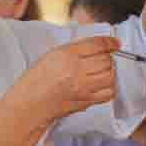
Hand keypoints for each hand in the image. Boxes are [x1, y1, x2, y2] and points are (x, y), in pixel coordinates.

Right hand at [2, 36, 120, 130]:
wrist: (31, 102)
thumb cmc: (38, 78)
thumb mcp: (53, 54)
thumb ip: (76, 49)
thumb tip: (99, 47)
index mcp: (66, 55)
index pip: (96, 44)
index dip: (109, 42)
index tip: (115, 43)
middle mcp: (77, 71)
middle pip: (106, 60)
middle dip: (110, 57)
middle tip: (107, 57)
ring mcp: (83, 87)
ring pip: (110, 76)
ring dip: (111, 71)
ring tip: (105, 70)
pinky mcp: (86, 101)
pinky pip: (108, 93)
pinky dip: (110, 87)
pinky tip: (104, 84)